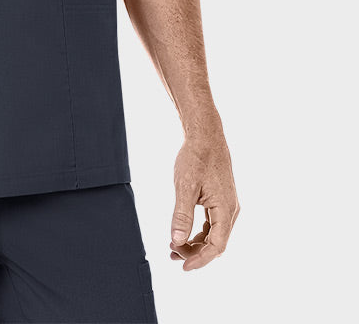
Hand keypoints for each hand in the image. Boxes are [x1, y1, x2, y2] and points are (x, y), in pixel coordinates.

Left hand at [169, 127, 240, 270]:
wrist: (206, 135)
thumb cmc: (196, 157)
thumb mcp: (185, 186)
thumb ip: (182, 215)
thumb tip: (177, 240)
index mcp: (225, 209)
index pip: (216, 246)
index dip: (200, 260)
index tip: (183, 266)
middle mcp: (230, 210)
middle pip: (216, 243)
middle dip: (195, 252)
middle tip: (172, 253)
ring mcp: (227, 205)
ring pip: (215, 235)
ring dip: (197, 244)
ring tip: (175, 247)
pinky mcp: (221, 200)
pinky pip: (213, 224)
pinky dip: (200, 232)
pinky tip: (185, 233)